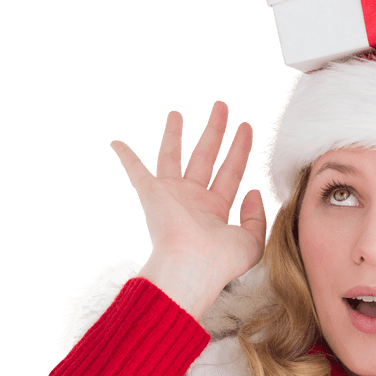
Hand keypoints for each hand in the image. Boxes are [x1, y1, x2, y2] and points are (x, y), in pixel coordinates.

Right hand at [109, 100, 266, 317]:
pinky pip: (135, 171)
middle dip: (214, 130)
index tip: (246, 127)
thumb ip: (258, 217)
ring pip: (172, 156)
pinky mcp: (151, 194)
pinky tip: (116, 143)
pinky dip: (125, 157)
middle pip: (205, 155)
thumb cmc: (220, 262)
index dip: (239, 149)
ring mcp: (171, 196)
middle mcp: (192, 199)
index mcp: (216, 210)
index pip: (230, 172)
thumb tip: (252, 191)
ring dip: (174, 134)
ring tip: (176, 113)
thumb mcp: (253, 241)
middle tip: (221, 106)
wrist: (189, 269)